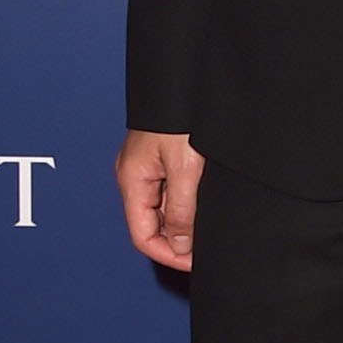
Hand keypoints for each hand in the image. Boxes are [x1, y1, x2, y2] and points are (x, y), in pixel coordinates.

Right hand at [116, 129, 204, 270]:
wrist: (181, 79)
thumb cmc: (180, 118)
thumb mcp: (184, 168)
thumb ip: (181, 209)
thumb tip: (179, 246)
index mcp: (132, 181)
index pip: (143, 236)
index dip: (168, 255)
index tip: (194, 263)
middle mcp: (135, 177)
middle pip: (152, 225)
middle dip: (178, 242)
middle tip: (207, 249)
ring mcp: (147, 167)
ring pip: (163, 209)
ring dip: (185, 224)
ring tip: (210, 230)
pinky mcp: (161, 158)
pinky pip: (171, 192)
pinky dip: (186, 205)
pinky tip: (205, 206)